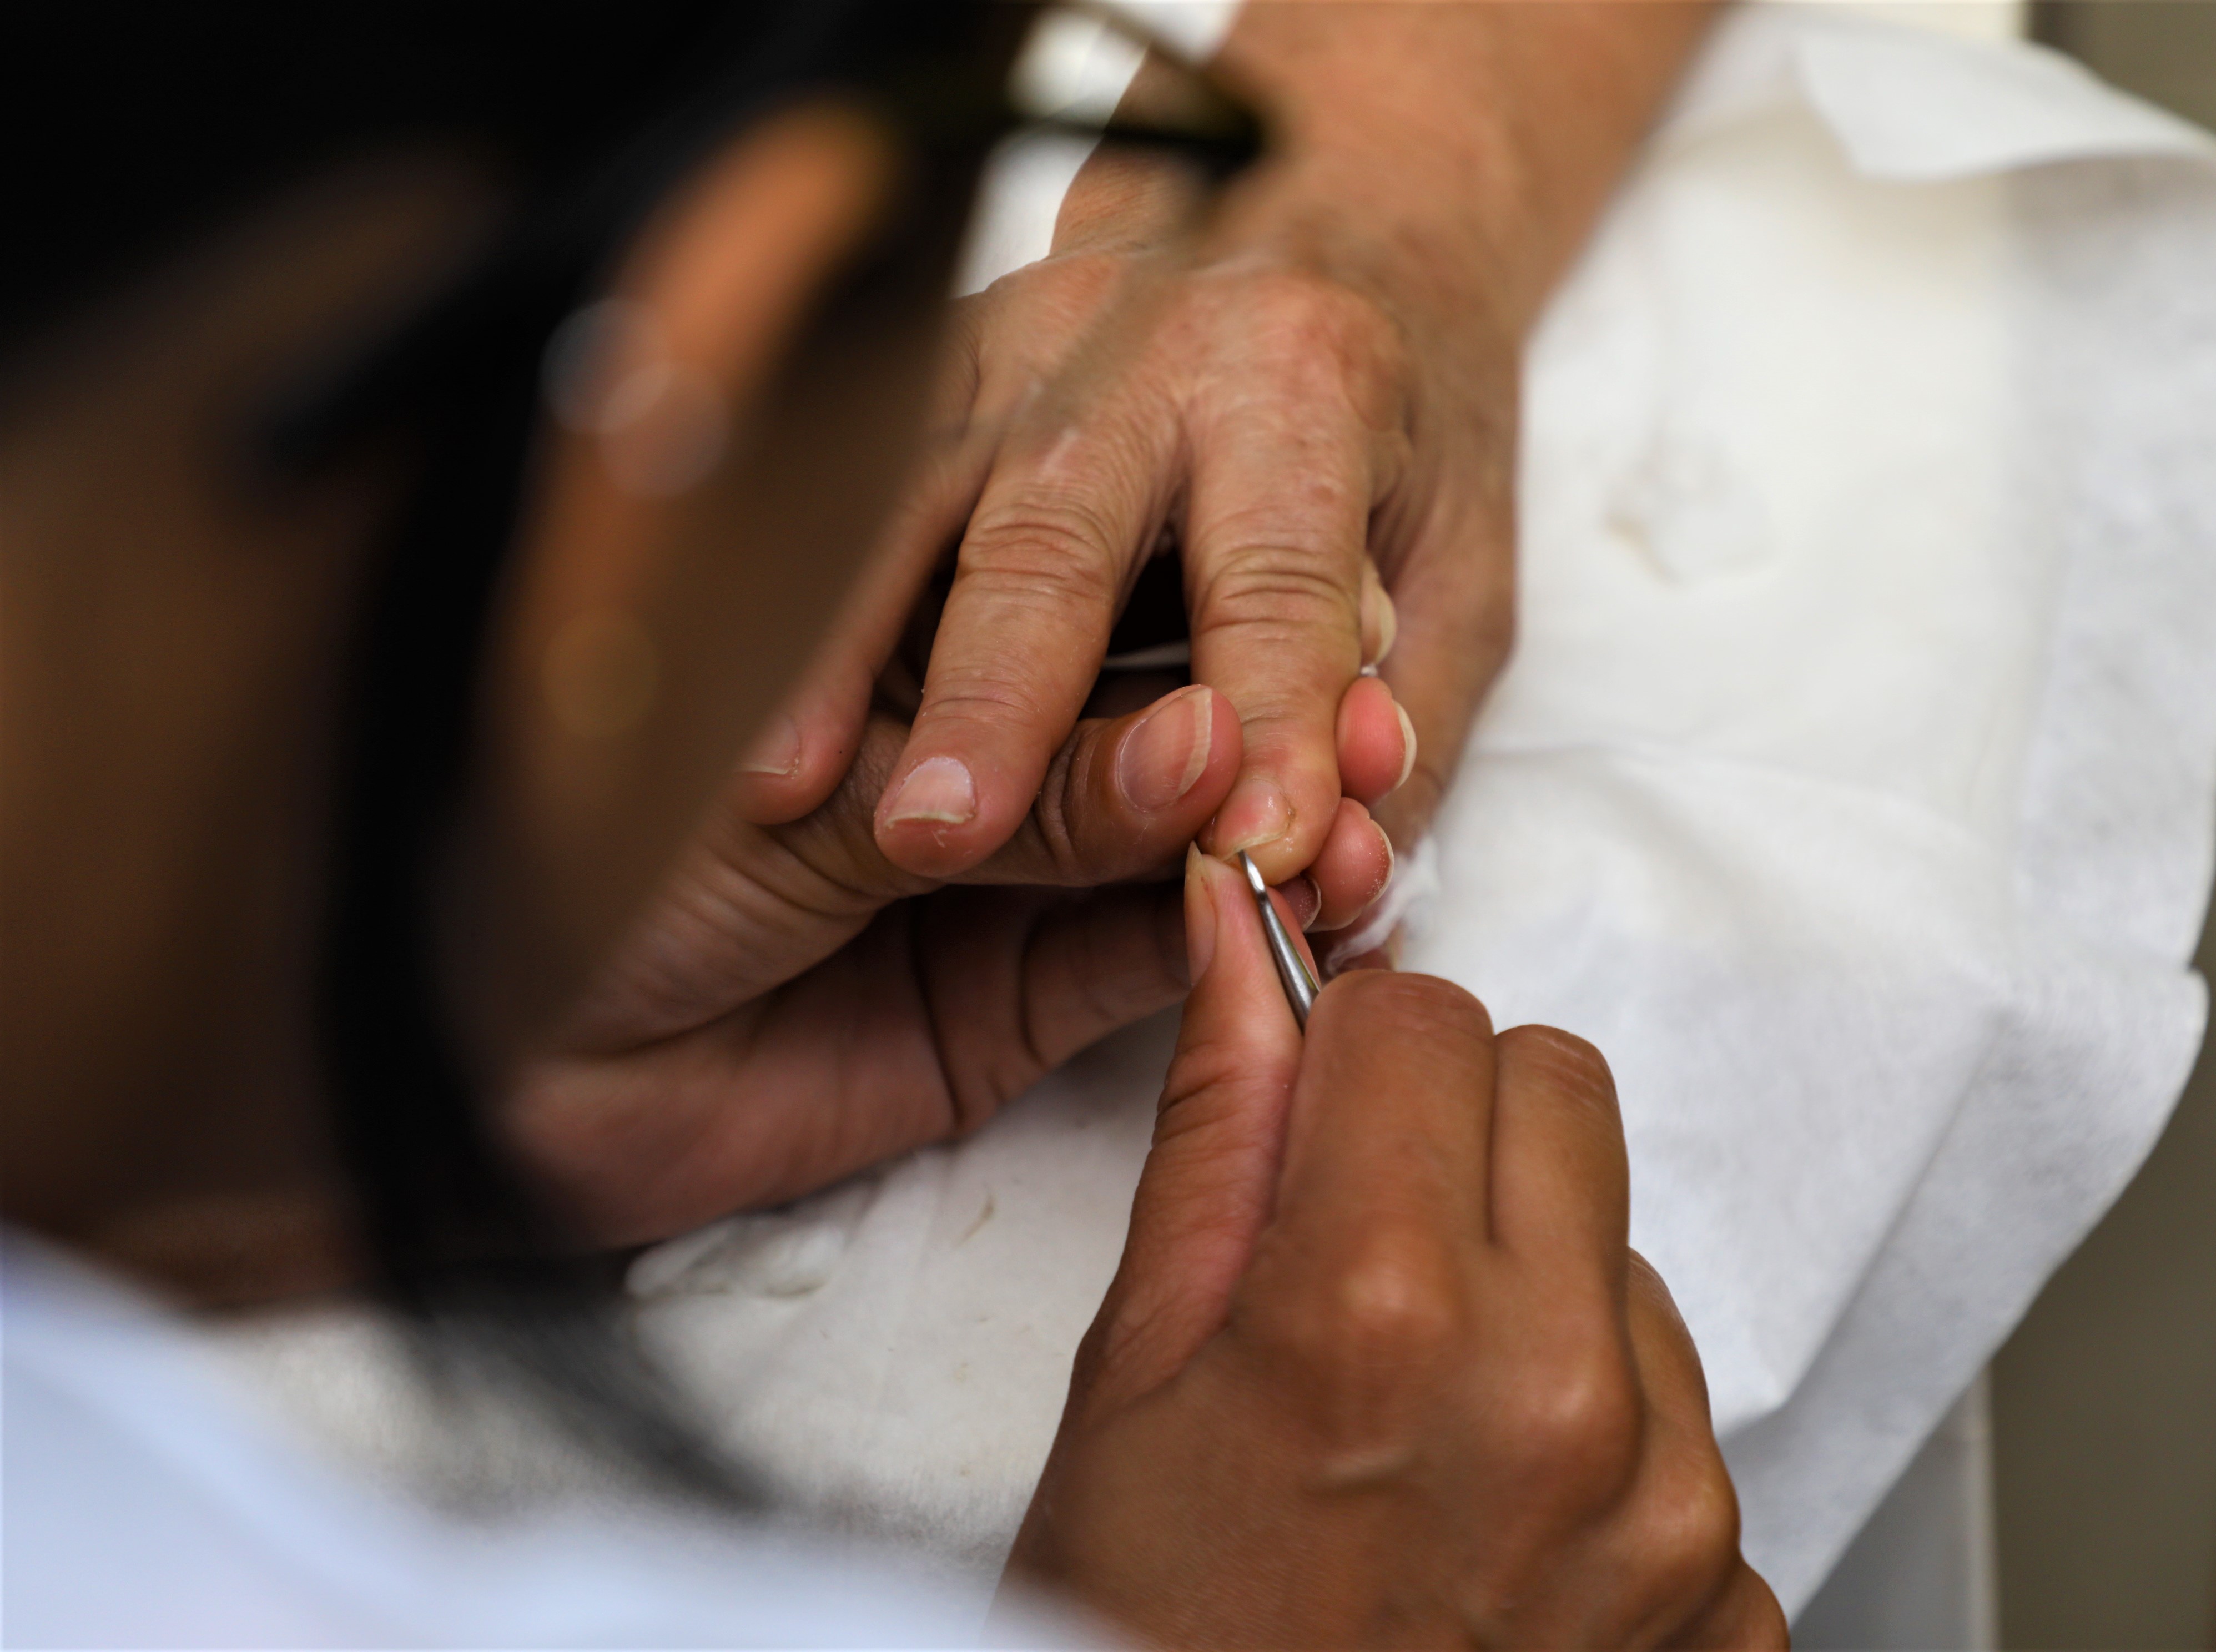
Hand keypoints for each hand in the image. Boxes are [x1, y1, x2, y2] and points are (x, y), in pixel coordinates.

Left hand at [504, 682, 1398, 1245]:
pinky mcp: (1021, 993)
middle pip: (1151, 706)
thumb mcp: (803, 789)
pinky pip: (1146, 957)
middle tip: (1359, 737)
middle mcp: (973, 712)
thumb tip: (1196, 752)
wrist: (498, 1070)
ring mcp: (1009, 857)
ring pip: (1175, 828)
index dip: (1189, 620)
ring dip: (1275, 829)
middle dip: (1264, 725)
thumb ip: (999, 779)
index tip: (1284, 641)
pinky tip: (1319, 907)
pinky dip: (1230, 940)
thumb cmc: (592, 855)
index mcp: (904, 608)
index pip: (1079, 584)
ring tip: (1363, 827)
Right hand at [803, 145, 1515, 900]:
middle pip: (1055, 537)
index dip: (1269, 720)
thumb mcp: (1460, 573)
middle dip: (1002, 691)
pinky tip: (750, 713)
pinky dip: (789, 608)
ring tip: (786, 791)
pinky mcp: (919, 369)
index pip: (1277, 582)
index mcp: (1301, 382)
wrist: (1331, 214)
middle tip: (945, 833)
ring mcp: (1002, 346)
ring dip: (840, 654)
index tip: (1252, 850)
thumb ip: (1407, 727)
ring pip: (903, 509)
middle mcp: (1137, 350)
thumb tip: (1341, 875)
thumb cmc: (1389, 428)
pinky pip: (838, 495)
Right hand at [1007, 853, 1786, 1648]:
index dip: (1354, 1054)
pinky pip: (1680, 1419)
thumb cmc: (1149, 1629)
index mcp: (1378, 1310)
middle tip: (1367, 1249)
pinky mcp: (1727, 1601)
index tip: (1321, 1115)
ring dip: (1536, 1289)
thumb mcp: (1135, 1370)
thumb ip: (1223, 1130)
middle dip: (1458, 1132)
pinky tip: (1494, 1524)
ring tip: (1423, 1423)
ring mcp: (1666, 1511)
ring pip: (1627, 1255)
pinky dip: (1599, 1436)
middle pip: (1560, 1091)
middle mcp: (1557, 1395)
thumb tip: (1243, 938)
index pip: (1431, 1018)